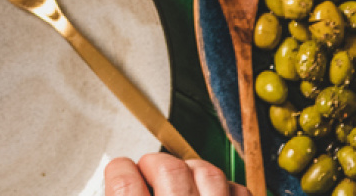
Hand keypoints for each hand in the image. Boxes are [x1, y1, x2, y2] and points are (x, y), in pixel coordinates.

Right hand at [104, 154, 242, 195]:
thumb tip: (117, 186)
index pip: (125, 183)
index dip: (119, 171)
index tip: (120, 171)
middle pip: (168, 169)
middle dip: (155, 164)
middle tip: (150, 174)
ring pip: (207, 172)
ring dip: (192, 171)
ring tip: (183, 182)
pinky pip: (239, 190)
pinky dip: (226, 189)